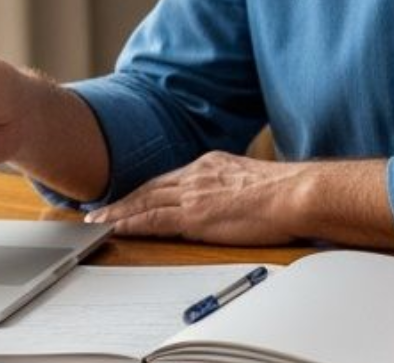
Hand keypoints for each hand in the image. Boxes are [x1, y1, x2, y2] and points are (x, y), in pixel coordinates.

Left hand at [83, 151, 304, 244]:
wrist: (296, 194)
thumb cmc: (286, 193)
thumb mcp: (252, 182)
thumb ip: (233, 188)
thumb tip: (232, 200)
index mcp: (211, 164)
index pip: (169, 178)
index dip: (146, 189)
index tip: (130, 196)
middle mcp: (197, 174)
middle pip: (150, 187)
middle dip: (123, 198)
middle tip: (100, 209)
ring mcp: (193, 194)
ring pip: (144, 201)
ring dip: (118, 212)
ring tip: (97, 221)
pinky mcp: (194, 215)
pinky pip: (151, 219)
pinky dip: (129, 223)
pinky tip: (114, 228)